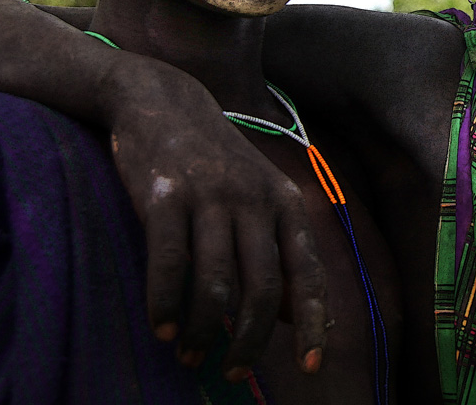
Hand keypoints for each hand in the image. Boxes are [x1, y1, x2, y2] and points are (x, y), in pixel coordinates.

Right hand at [102, 55, 328, 378]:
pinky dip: (166, 304)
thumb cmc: (216, 165)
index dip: (312, 323)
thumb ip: (278, 253)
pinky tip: (163, 329)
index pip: (307, 273)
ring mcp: (210, 197)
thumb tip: (295, 317)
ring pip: (216, 283)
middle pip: (262, 289)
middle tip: (233, 372)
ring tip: (192, 355)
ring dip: (204, 330)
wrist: (164, 103)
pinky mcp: (165, 196)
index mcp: (286, 204)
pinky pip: (170, 264)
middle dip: (249, 341)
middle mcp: (255, 200)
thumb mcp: (259, 199)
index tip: (312, 366)